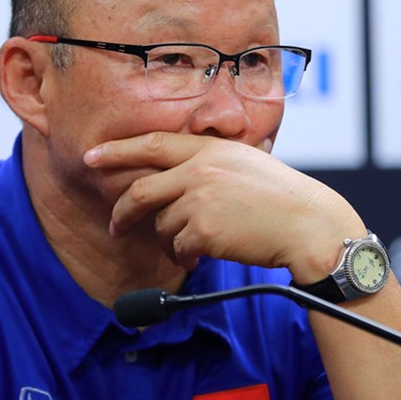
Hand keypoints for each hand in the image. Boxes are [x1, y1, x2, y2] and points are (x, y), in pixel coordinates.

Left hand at [83, 132, 364, 280]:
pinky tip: (208, 253)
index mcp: (210, 149)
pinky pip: (179, 247)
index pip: (152, 144)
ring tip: (201, 243)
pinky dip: (187, 255)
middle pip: (141, 190)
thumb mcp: (246, 162)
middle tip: (115, 226)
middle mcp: (200, 169)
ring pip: (162, 225)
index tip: (91, 156)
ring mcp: (200, 199)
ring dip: (174, 239)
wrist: (308, 225)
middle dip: (122, 212)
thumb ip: (211, 163)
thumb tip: (176, 175)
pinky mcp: (203, 230)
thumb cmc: (282, 198)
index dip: (117, 150)